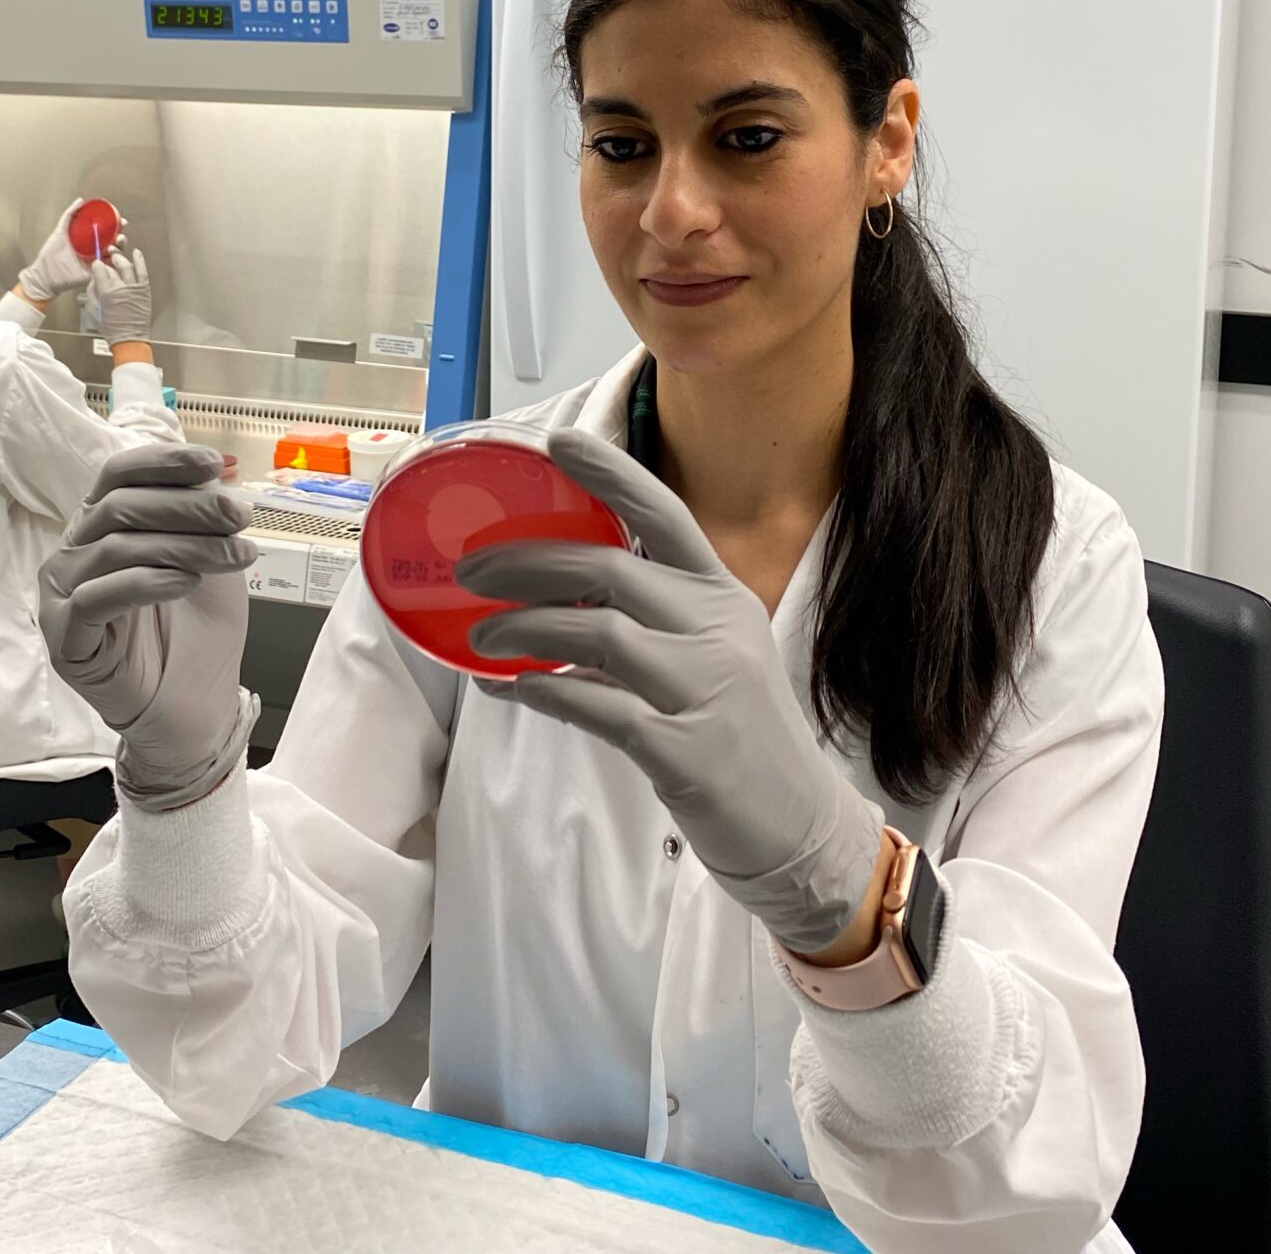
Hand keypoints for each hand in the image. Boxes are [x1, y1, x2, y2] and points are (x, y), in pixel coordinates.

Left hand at [18, 198, 116, 304]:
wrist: (44, 275)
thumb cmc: (49, 256)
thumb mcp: (60, 231)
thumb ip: (69, 216)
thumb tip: (80, 201)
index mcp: (88, 240)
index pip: (106, 232)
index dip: (116, 226)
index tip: (121, 221)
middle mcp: (94, 250)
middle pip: (114, 242)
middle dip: (121, 237)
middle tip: (120, 233)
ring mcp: (95, 262)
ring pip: (115, 254)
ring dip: (119, 248)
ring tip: (114, 245)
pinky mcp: (95, 273)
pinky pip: (109, 268)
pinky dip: (114, 261)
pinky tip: (111, 255)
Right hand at [41, 442, 256, 807]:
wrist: (195, 706)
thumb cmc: (197, 631)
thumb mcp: (209, 556)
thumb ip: (203, 513)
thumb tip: (217, 469)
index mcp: (101, 525)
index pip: (118, 474)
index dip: (164, 463)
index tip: (216, 464)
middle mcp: (74, 552)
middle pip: (120, 506)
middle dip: (189, 506)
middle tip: (240, 516)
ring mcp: (64, 594)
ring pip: (116, 547)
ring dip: (185, 545)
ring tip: (235, 556)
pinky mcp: (65, 636)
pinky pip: (98, 597)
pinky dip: (146, 582)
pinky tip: (185, 582)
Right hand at [85, 246, 153, 344]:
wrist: (129, 339)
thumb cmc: (111, 328)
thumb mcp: (93, 311)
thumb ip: (92, 292)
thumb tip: (93, 280)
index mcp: (106, 293)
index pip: (100, 270)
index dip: (97, 265)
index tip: (96, 264)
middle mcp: (121, 288)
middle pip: (113, 267)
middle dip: (108, 259)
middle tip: (106, 256)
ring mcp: (134, 288)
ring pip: (127, 266)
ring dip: (121, 258)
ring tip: (117, 255)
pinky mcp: (144, 290)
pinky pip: (142, 271)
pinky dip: (140, 261)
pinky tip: (137, 253)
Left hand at [456, 430, 885, 955]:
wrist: (799, 825)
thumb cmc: (742, 731)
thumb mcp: (714, 653)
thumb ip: (652, 616)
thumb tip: (555, 592)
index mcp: (720, 595)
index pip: (662, 514)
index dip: (609, 474)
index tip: (555, 445)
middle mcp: (715, 630)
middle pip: (609, 568)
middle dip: (527, 561)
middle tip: (471, 572)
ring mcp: (703, 688)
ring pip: (597, 633)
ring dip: (525, 629)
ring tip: (479, 637)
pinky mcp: (684, 750)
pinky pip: (597, 707)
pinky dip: (544, 692)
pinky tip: (510, 688)